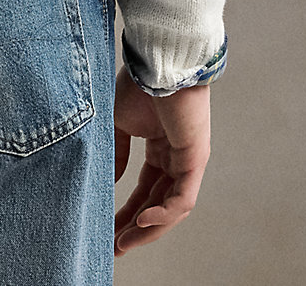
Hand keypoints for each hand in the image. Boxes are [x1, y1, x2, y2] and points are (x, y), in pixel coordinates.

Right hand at [112, 64, 210, 256]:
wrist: (158, 58)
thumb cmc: (139, 82)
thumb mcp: (119, 123)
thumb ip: (117, 152)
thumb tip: (109, 181)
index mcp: (160, 147)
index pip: (145, 189)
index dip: (127, 212)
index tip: (108, 230)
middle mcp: (177, 156)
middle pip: (157, 204)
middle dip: (136, 228)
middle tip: (115, 247)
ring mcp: (189, 159)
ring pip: (171, 207)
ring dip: (148, 228)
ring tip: (125, 242)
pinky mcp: (196, 157)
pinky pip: (182, 197)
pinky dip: (164, 213)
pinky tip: (143, 220)